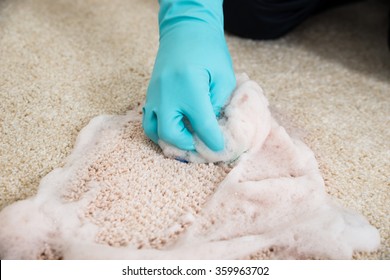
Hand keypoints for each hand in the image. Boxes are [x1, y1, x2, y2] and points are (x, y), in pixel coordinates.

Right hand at [142, 0, 235, 150]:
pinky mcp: (150, 92)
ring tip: (185, 141)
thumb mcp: (223, 75)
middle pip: (170, 133)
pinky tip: (173, 129)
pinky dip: (159, 129)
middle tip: (200, 145)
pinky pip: (148, 119)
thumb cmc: (209, 49)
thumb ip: (217, 103)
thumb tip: (212, 126)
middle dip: (187, 145)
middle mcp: (167, 94)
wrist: (185, 28)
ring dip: (169, 140)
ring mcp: (155, 94)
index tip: (219, 148)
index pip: (202, 125)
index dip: (212, 140)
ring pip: (153, 130)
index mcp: (190, 88)